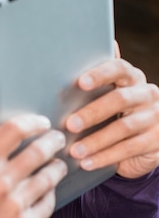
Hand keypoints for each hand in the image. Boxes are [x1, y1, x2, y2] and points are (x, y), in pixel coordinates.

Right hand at [0, 109, 66, 217]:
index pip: (13, 131)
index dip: (31, 121)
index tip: (40, 121)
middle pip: (38, 151)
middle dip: (52, 141)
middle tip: (57, 139)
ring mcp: (14, 206)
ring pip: (49, 176)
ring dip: (57, 166)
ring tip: (56, 164)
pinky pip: (48, 202)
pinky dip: (50, 192)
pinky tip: (47, 189)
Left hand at [65, 51, 158, 178]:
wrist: (142, 141)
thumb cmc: (113, 113)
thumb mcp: (104, 96)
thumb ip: (92, 81)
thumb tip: (67, 55)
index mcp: (132, 78)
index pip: (119, 69)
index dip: (100, 74)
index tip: (81, 83)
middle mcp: (147, 94)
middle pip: (120, 99)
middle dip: (92, 113)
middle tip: (69, 125)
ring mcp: (155, 117)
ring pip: (124, 128)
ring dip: (95, 141)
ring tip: (74, 151)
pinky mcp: (157, 140)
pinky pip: (129, 148)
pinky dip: (105, 157)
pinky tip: (86, 163)